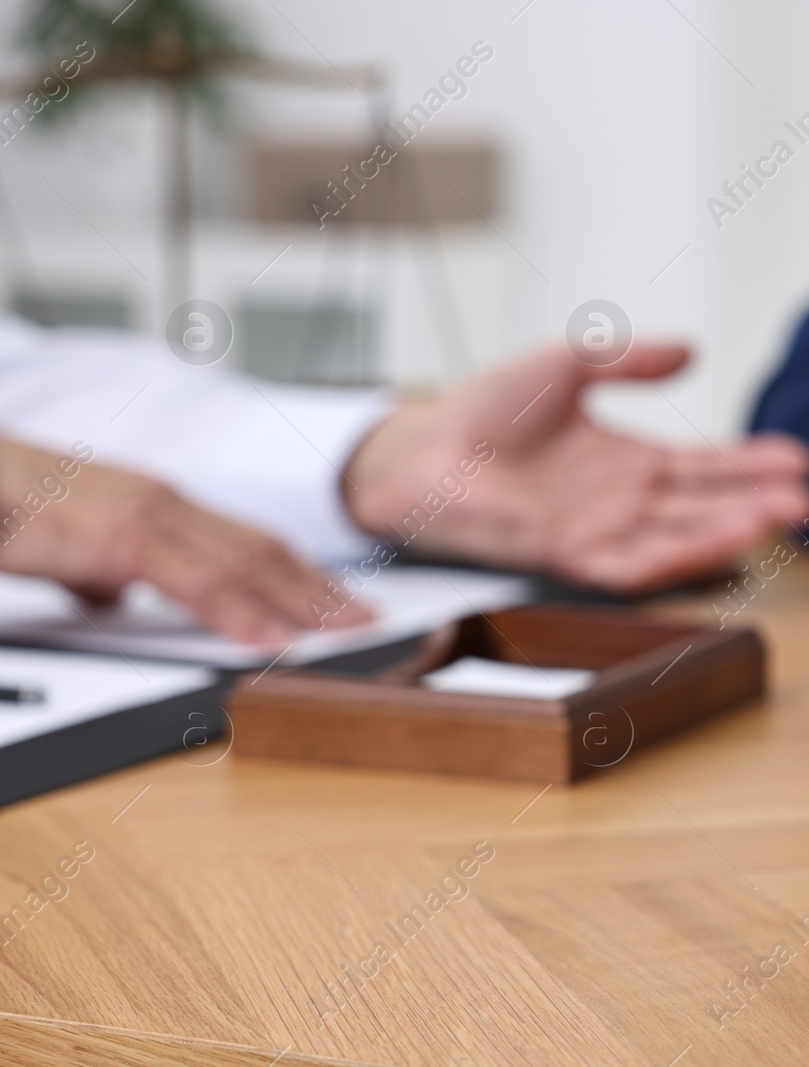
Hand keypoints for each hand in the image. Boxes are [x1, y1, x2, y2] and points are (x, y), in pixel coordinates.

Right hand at [0, 437, 368, 641]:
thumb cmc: (11, 507)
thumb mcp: (71, 546)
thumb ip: (104, 569)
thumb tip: (113, 595)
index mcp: (163, 506)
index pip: (252, 542)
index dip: (304, 573)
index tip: (342, 603)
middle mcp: (168, 503)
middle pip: (265, 550)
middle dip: (322, 588)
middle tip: (369, 622)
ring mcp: (149, 513)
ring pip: (246, 560)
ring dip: (301, 599)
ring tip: (344, 631)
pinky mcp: (121, 535)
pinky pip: (195, 578)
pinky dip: (239, 608)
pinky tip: (271, 636)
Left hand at [341, 344, 808, 592]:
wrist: (421, 448)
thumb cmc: (484, 409)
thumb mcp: (568, 364)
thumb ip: (628, 359)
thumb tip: (693, 352)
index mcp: (629, 462)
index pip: (705, 467)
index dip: (751, 463)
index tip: (798, 457)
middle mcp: (624, 501)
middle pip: (705, 505)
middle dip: (757, 502)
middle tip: (808, 498)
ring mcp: (600, 530)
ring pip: (680, 536)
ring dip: (730, 530)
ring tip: (780, 517)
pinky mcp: (569, 553)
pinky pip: (633, 561)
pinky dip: (677, 554)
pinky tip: (716, 543)